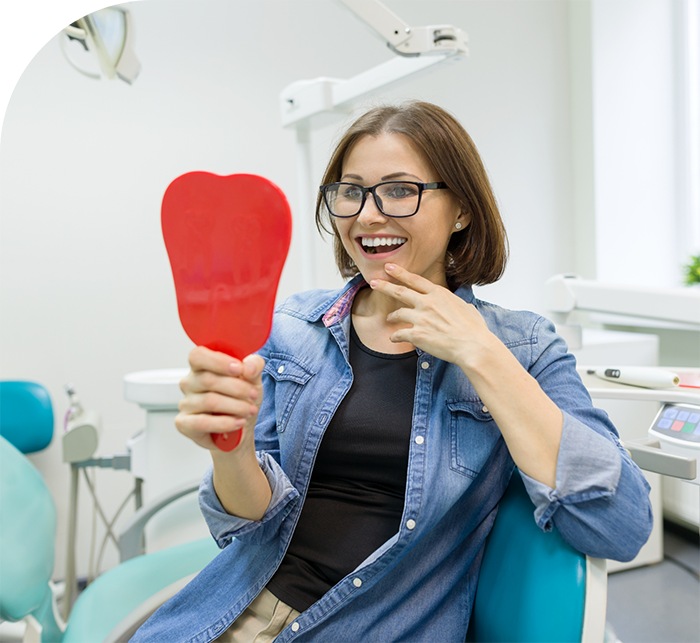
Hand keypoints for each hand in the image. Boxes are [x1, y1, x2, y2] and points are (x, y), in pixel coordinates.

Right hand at [175, 346, 263, 452]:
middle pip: (208, 379)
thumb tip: (248, 367)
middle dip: (237, 388)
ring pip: (209, 401)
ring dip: (235, 406)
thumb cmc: (241, 399)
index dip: (218, 361)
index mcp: (202, 366)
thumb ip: (253, 366)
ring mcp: (185, 403)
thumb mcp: (253, 379)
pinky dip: (225, 423)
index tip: (239, 369)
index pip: (198, 356)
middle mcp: (189, 383)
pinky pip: (203, 422)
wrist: (241, 427)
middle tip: (253, 395)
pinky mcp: (184, 424)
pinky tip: (238, 422)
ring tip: (250, 410)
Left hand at [369, 263, 497, 368]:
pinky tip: (394, 338)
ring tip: (389, 318)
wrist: (473, 346)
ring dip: (392, 316)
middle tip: (373, 282)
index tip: (389, 267)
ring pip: (398, 314)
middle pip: (400, 291)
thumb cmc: (474, 330)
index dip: (400, 273)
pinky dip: (395, 336)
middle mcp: (427, 303)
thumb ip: (460, 305)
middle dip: (384, 286)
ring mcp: (421, 318)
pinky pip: (399, 334)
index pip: (415, 279)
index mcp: (439, 294)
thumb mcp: (468, 309)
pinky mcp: (417, 334)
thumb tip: (463, 306)